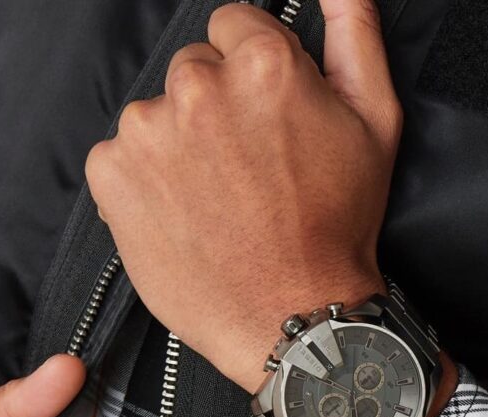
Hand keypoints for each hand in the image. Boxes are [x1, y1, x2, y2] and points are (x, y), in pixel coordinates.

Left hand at [86, 0, 401, 392]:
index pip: (234, 27)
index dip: (254, 77)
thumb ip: (356, 36)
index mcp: (262, 64)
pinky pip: (123, 157)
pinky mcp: (112, 176)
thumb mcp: (375, 124)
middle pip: (193, 71)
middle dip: (217, 110)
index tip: (265, 124)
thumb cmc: (337, 229)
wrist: (292, 316)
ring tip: (218, 201)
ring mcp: (147, 132)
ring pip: (158, 116)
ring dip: (181, 147)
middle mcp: (197, 87)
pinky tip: (185, 215)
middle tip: (247, 172)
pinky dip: (147, 181)